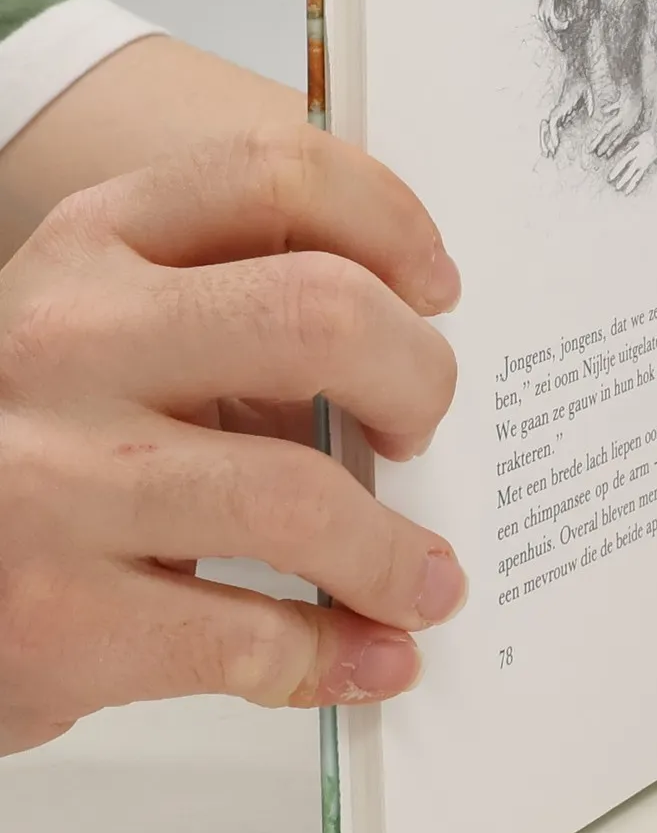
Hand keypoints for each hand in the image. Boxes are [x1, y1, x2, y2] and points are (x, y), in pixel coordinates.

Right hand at [0, 125, 464, 755]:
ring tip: (425, 580)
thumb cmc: (22, 443)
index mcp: (92, 247)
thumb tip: (403, 372)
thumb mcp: (100, 337)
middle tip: (423, 429)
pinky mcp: (53, 618)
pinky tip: (369, 657)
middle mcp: (68, 342)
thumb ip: (226, 319)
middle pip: (318, 315)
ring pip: (295, 495)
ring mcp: (51, 479)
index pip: (277, 175)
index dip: (393, 224)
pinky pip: (248, 636)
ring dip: (393, 554)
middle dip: (417, 380)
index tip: (439, 287)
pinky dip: (338, 656)